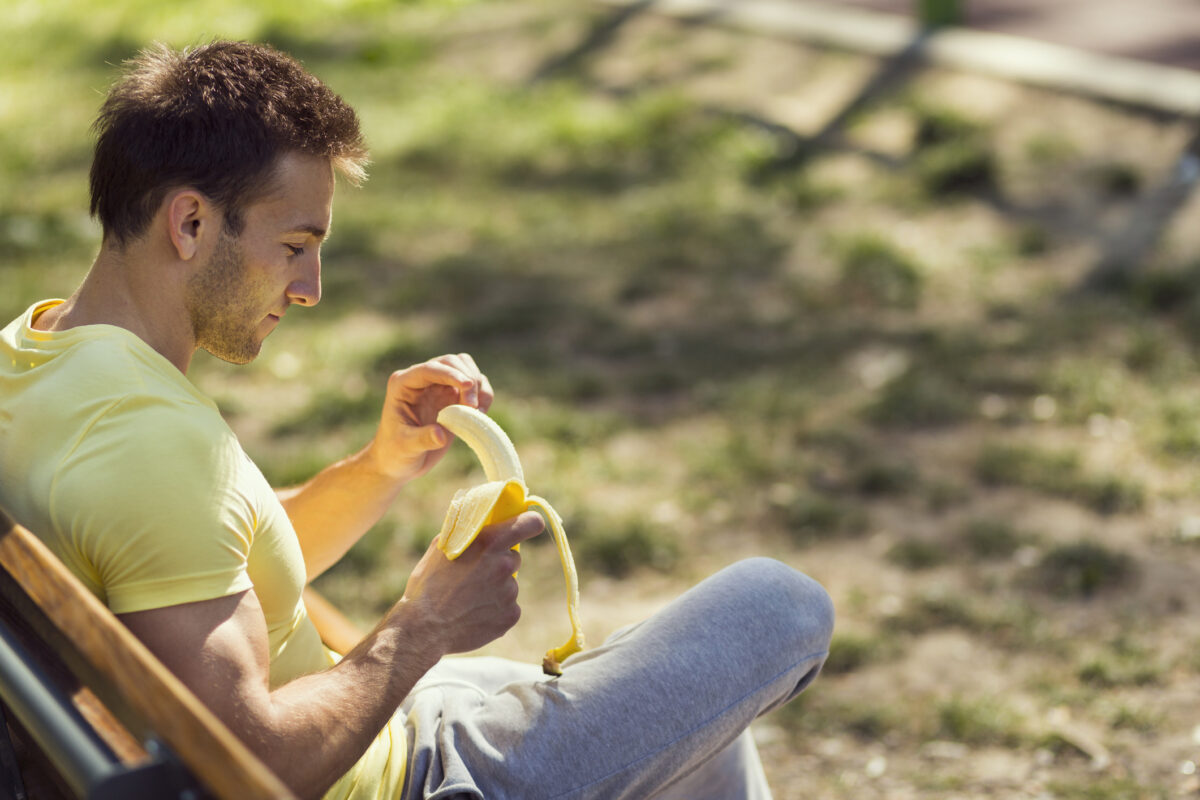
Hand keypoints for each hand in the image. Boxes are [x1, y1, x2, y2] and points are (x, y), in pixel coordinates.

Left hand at [370, 353, 493, 481]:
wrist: (401, 462)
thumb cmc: (396, 453)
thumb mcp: (405, 447)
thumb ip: (422, 439)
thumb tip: (441, 435)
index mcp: (403, 384)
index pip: (429, 369)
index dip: (450, 373)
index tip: (468, 385)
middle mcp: (422, 380)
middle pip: (451, 362)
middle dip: (467, 380)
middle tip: (472, 407)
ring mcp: (439, 385)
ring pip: (466, 368)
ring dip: (478, 386)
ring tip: (476, 412)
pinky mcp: (454, 396)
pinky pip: (476, 384)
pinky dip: (484, 395)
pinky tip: (480, 414)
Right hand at [399, 511, 544, 655]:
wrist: (423, 628)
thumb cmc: (427, 585)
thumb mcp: (441, 547)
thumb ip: (467, 533)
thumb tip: (481, 524)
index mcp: (489, 542)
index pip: (530, 523)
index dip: (530, 523)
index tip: (527, 527)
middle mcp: (504, 565)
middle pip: (513, 558)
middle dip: (498, 563)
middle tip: (474, 575)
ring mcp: (510, 592)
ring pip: (509, 584)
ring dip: (495, 588)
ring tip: (468, 599)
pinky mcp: (511, 615)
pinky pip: (508, 606)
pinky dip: (495, 609)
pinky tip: (474, 614)